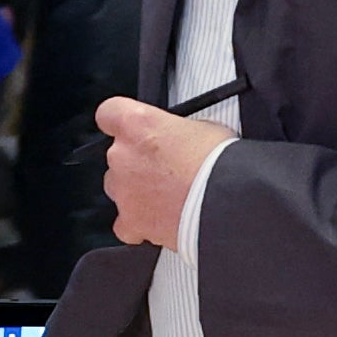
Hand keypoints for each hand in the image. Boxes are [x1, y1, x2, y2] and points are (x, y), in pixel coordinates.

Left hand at [97, 95, 235, 250]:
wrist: (227, 203)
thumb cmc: (219, 165)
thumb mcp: (203, 128)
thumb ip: (177, 131)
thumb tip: (180, 138)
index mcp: (138, 125)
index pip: (109, 113)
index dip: (119, 120)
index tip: (128, 127)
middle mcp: (123, 156)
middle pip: (117, 155)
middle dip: (137, 162)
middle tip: (166, 167)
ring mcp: (124, 191)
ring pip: (118, 188)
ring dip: (137, 190)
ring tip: (168, 195)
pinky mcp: (131, 221)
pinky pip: (125, 224)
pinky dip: (138, 223)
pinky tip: (160, 220)